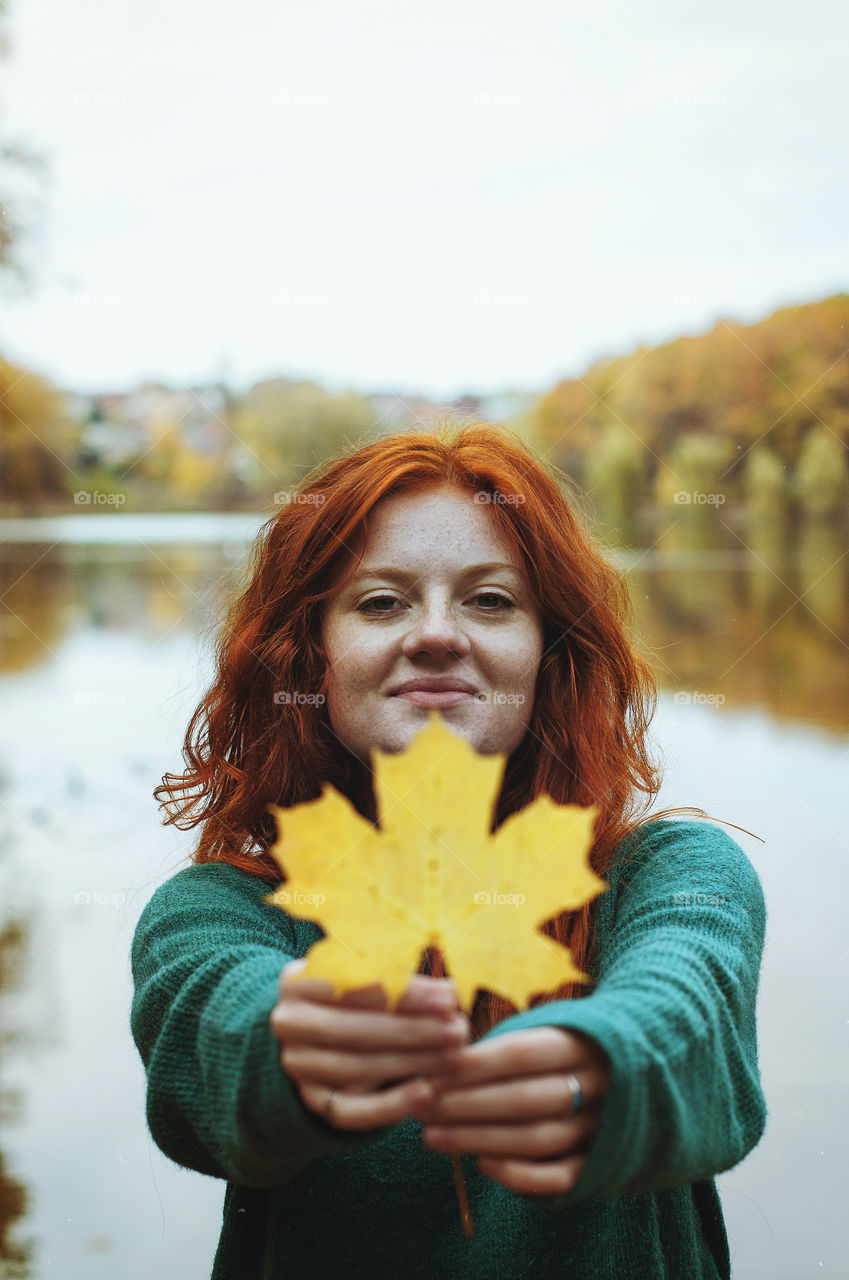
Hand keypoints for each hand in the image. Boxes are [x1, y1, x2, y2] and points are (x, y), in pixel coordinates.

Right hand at [270, 960, 469, 1131]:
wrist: (319, 1037)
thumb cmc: (358, 997)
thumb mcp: (367, 976)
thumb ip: (399, 981)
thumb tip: (450, 994)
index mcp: (298, 981)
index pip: (355, 986)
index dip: (406, 993)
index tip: (450, 997)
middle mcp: (289, 1023)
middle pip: (354, 1030)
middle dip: (414, 1030)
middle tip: (459, 1031)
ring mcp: (298, 1066)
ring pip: (356, 1069)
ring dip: (411, 1064)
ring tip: (454, 1057)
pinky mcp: (313, 1101)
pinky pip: (352, 1111)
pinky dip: (391, 1105)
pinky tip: (427, 1093)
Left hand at [410, 1026, 610, 1195]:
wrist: (629, 1075)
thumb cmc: (562, 1049)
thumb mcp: (544, 1030)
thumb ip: (503, 1044)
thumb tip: (442, 1056)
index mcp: (580, 1043)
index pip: (522, 1053)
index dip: (474, 1064)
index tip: (430, 1071)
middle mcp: (597, 1086)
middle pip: (526, 1099)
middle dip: (466, 1104)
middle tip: (419, 1106)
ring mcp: (600, 1128)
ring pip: (538, 1139)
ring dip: (479, 1139)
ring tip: (431, 1136)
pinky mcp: (598, 1164)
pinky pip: (561, 1178)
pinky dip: (520, 1176)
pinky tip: (482, 1166)